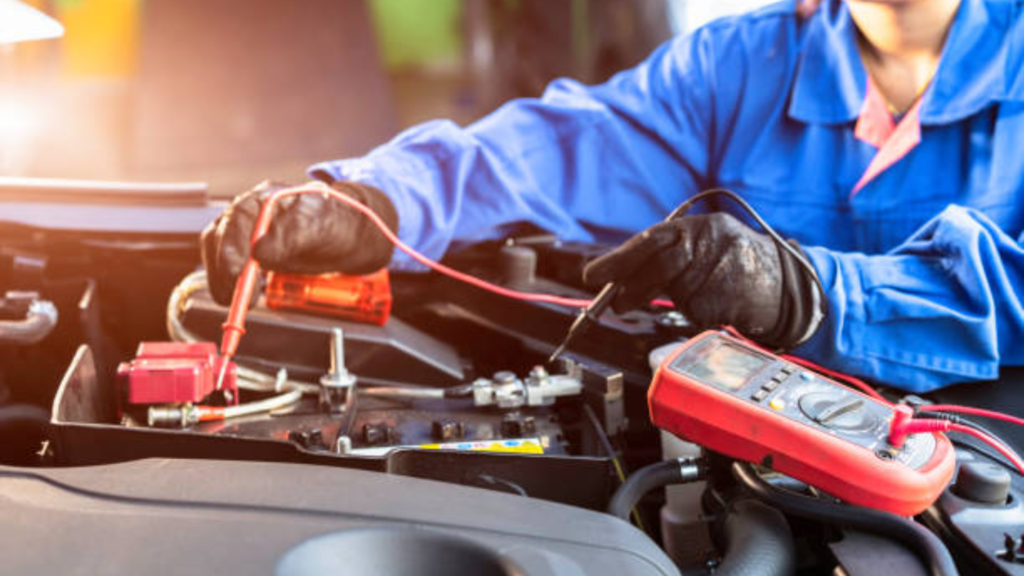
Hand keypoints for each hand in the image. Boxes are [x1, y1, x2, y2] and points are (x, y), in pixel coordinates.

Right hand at [200, 180, 397, 304]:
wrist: (346, 235)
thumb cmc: (336, 224)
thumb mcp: (321, 225)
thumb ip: (292, 234)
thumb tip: (260, 252)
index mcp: (266, 198)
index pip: (237, 218)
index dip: (231, 248)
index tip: (236, 274)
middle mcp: (250, 213)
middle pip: (220, 236)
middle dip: (224, 269)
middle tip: (235, 297)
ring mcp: (245, 232)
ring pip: (218, 253)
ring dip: (223, 279)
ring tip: (238, 300)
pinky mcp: (246, 252)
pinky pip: (227, 267)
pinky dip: (229, 284)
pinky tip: (243, 295)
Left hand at [583, 212, 821, 348]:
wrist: (790, 283)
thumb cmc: (740, 264)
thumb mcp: (707, 244)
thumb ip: (671, 252)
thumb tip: (621, 273)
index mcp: (701, 226)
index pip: (650, 240)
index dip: (618, 258)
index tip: (593, 275)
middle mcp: (710, 241)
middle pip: (657, 266)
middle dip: (631, 287)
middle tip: (615, 303)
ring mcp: (721, 269)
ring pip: (676, 292)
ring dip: (672, 300)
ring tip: (690, 296)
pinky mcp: (728, 297)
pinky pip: (696, 311)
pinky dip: (699, 312)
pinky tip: (719, 303)